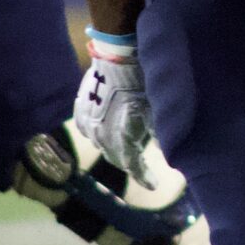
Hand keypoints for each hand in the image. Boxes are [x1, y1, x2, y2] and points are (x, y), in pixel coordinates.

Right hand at [72, 31, 157, 185]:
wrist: (118, 58)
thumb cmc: (142, 84)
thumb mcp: (155, 112)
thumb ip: (158, 135)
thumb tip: (163, 149)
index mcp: (121, 140)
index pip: (133, 167)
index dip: (144, 177)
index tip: (154, 185)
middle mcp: (101, 136)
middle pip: (116, 157)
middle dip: (130, 163)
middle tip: (142, 166)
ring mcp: (88, 123)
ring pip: (102, 143)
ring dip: (114, 146)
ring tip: (126, 144)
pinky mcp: (81, 109)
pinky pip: (90, 129)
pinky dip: (100, 132)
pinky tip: (106, 129)